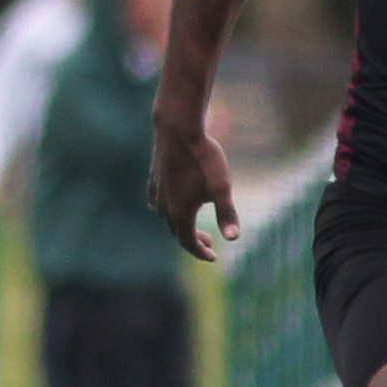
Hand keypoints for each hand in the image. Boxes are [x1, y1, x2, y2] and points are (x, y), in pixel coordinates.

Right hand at [149, 120, 239, 262]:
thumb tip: (233, 239)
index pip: (188, 243)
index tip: (213, 257)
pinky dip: (168, 211)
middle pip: (177, 233)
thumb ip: (227, 214)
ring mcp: (156, 193)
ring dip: (181, 226)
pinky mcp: (153, 180)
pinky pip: (157, 204)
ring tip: (194, 224)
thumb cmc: (202, 158)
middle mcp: (164, 207)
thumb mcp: (221, 187)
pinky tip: (173, 204)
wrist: (177, 130)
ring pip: (166, 218)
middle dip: (194, 241)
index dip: (200, 252)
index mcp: (180, 213)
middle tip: (210, 242)